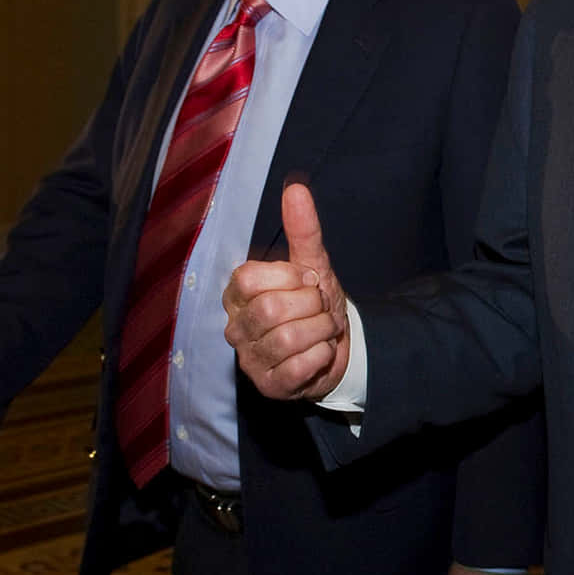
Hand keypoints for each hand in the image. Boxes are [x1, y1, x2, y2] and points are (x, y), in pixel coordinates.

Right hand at [223, 183, 348, 400]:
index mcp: (238, 293)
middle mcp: (236, 326)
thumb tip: (296, 188)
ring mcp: (249, 358)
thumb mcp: (312, 264)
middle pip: (271, 309)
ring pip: (288, 338)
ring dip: (321, 330)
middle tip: (319, 307)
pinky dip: (321, 355)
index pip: (249, 277)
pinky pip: (297, 367)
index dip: (289, 276)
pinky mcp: (268, 386)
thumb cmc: (314, 303)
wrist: (337, 346)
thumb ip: (303, 229)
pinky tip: (321, 352)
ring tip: (323, 329)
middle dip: (312, 305)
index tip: (308, 280)